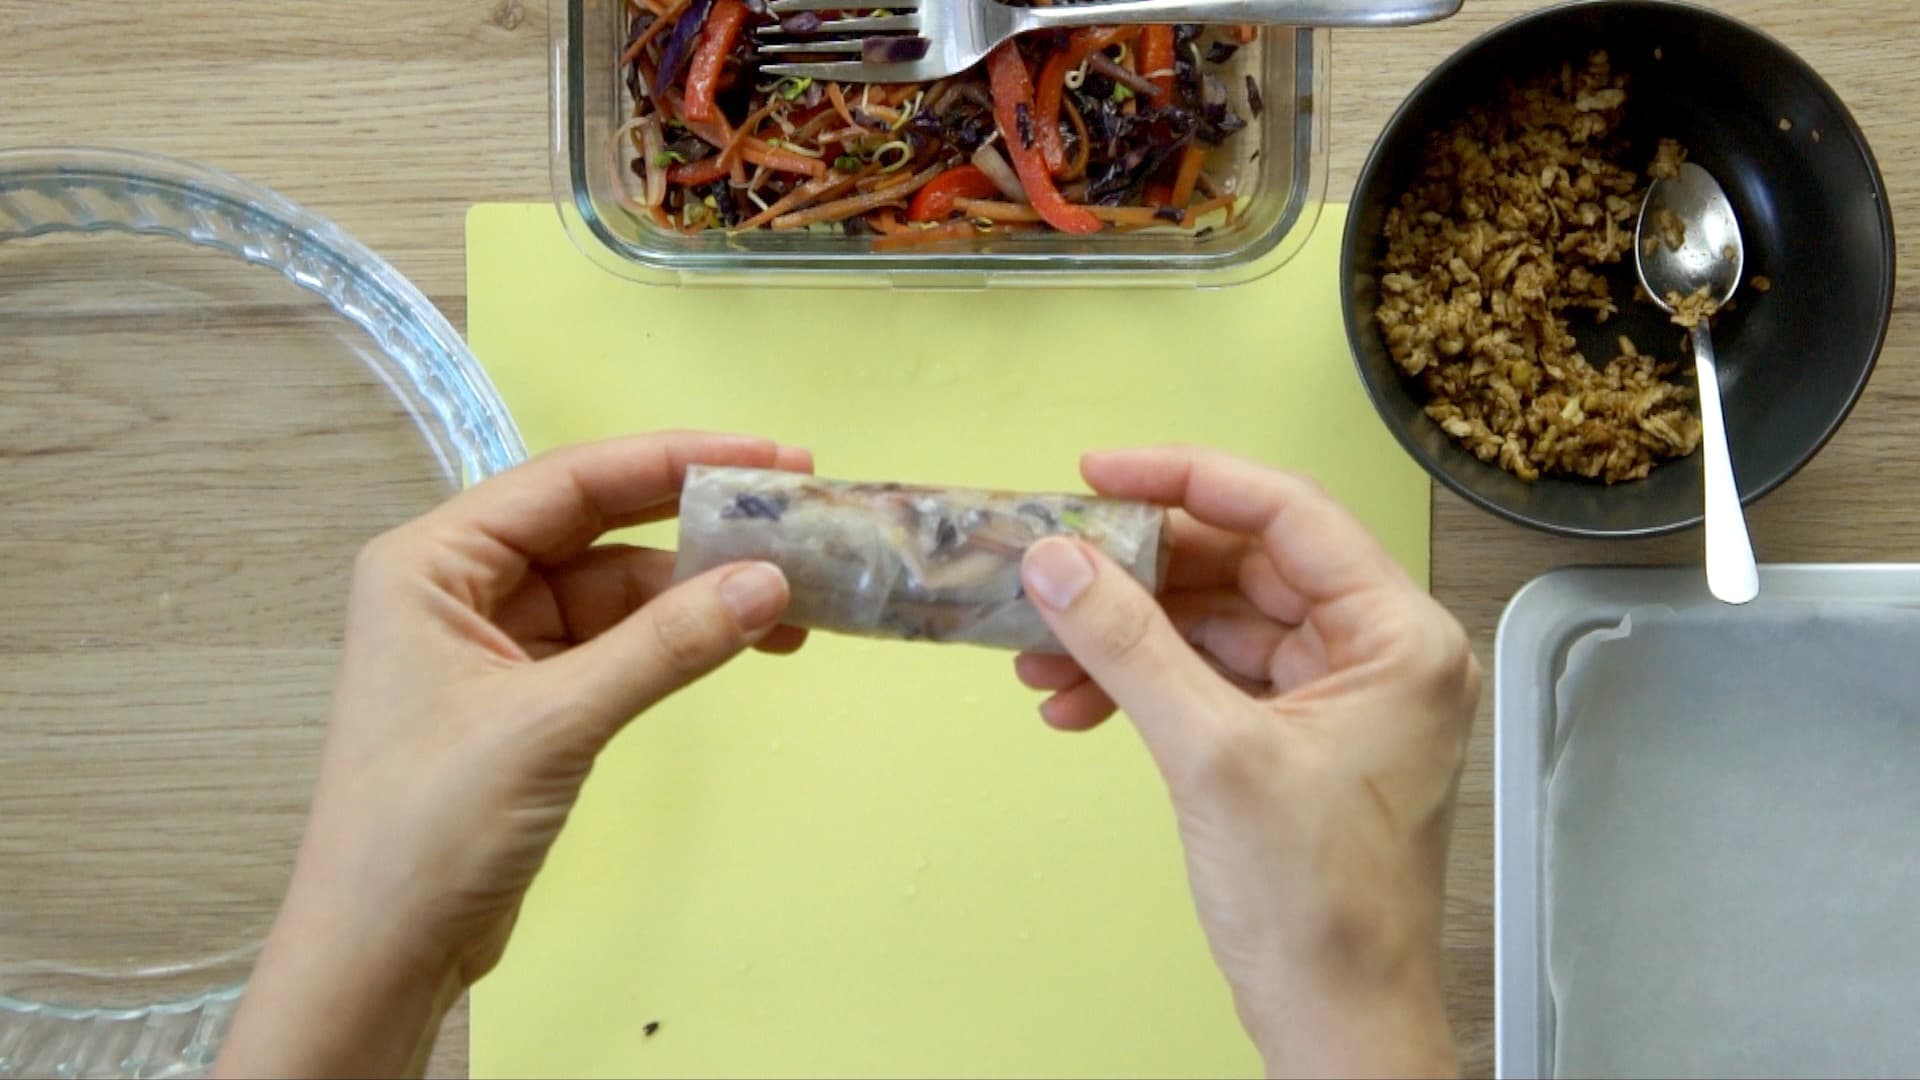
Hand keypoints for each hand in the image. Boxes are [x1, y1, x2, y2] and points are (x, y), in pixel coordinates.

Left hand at [214, 432, 811, 1079]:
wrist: (380, 954)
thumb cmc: (430, 827)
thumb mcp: (553, 723)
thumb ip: (664, 646)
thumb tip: (768, 582)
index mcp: (432, 561)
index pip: (568, 482)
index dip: (672, 460)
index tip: (767, 456)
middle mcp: (460, 585)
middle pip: (596, 525)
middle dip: (695, 520)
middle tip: (794, 509)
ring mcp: (495, 642)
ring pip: (616, 588)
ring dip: (697, 590)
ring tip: (793, 597)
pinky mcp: (527, 697)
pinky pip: (616, 642)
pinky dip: (677, 639)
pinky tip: (742, 639)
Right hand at [1013, 447, 1477, 1079]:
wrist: (1336, 1024)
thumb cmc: (1323, 912)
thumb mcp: (1213, 758)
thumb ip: (1131, 646)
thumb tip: (1062, 565)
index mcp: (1398, 637)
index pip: (1287, 513)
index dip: (1186, 479)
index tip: (1101, 473)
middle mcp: (1377, 654)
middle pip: (1243, 565)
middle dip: (1139, 573)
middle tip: (1056, 564)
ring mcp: (1336, 699)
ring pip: (1216, 624)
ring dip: (1127, 634)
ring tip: (1042, 650)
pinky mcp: (1294, 740)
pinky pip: (1210, 679)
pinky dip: (1143, 685)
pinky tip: (1076, 702)